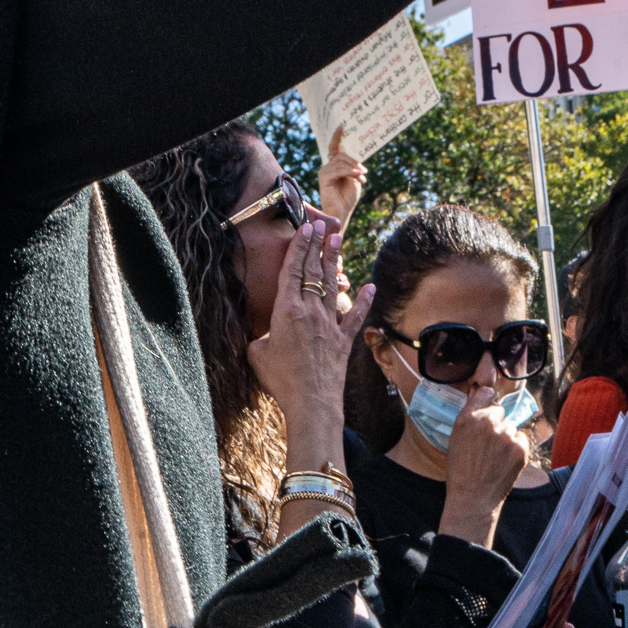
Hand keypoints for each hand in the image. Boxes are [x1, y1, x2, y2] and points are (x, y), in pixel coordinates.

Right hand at [247, 219, 372, 465]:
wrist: (311, 402)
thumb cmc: (281, 380)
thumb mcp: (257, 354)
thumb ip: (258, 337)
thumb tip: (259, 335)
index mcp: (286, 310)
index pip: (293, 271)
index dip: (299, 248)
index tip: (305, 229)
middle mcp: (310, 311)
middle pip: (313, 271)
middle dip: (316, 246)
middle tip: (321, 225)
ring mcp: (329, 324)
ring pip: (332, 285)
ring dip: (334, 261)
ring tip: (338, 239)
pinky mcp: (343, 340)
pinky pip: (354, 316)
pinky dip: (364, 301)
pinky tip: (371, 286)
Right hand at [318, 126, 366, 234]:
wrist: (342, 212)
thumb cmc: (348, 196)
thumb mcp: (354, 178)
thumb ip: (352, 166)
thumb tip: (353, 158)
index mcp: (334, 165)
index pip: (334, 148)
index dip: (337, 137)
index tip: (343, 126)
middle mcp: (327, 167)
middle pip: (341, 155)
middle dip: (354, 162)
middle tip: (363, 172)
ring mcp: (324, 172)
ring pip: (341, 161)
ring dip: (354, 168)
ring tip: (362, 177)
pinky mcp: (324, 178)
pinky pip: (338, 170)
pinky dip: (349, 172)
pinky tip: (357, 177)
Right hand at [437, 383, 530, 547]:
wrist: (473, 499)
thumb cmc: (461, 470)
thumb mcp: (456, 437)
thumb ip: (470, 414)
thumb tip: (485, 394)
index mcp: (468, 417)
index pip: (485, 393)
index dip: (487, 403)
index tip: (488, 412)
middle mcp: (487, 422)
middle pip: (500, 412)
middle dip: (497, 424)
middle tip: (489, 446)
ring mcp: (505, 434)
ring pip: (511, 427)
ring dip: (507, 438)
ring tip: (495, 458)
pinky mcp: (519, 447)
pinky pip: (522, 439)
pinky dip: (517, 449)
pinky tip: (506, 462)